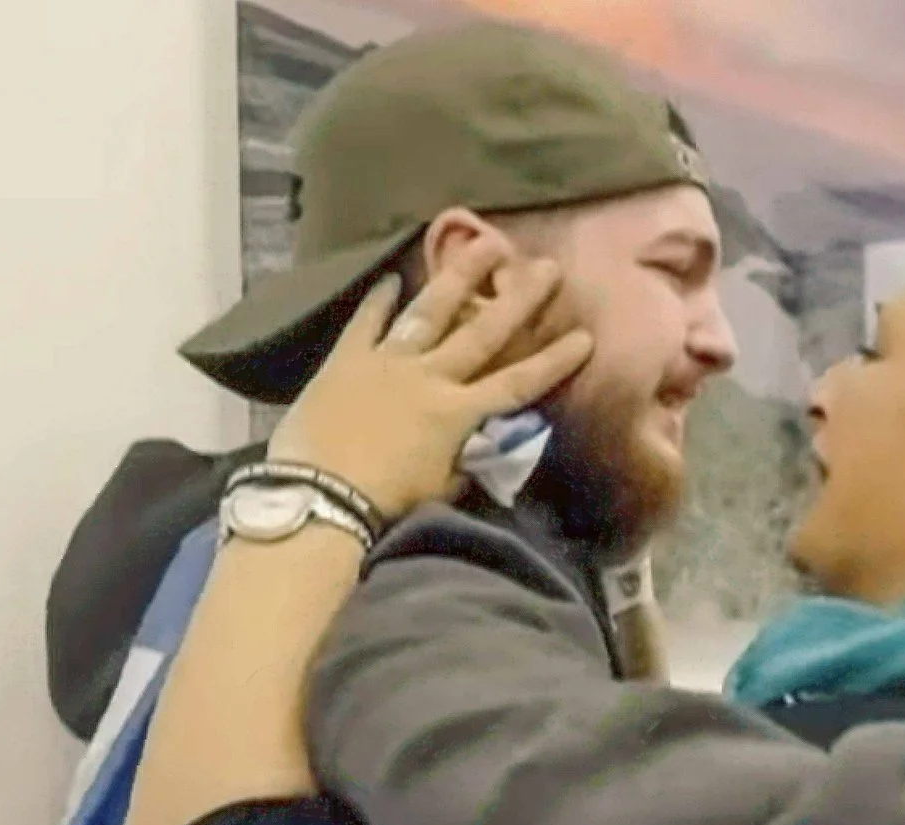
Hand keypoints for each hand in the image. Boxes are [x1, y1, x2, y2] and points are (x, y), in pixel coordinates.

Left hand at [268, 236, 592, 523]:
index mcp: (457, 413)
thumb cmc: (386, 500)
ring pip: (431, 311)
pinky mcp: (347, 359)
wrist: (319, 494)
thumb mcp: (440, 486)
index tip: (584, 337)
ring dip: (460, 277)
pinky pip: (367, 322)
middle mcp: (429, 376)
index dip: (553, 361)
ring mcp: (387, 361)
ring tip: (483, 243)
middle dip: (518, 299)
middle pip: (483, 332)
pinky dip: (379, 300)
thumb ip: (463, 460)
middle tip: (545, 267)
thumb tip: (477, 446)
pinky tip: (393, 278)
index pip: (518, 383)